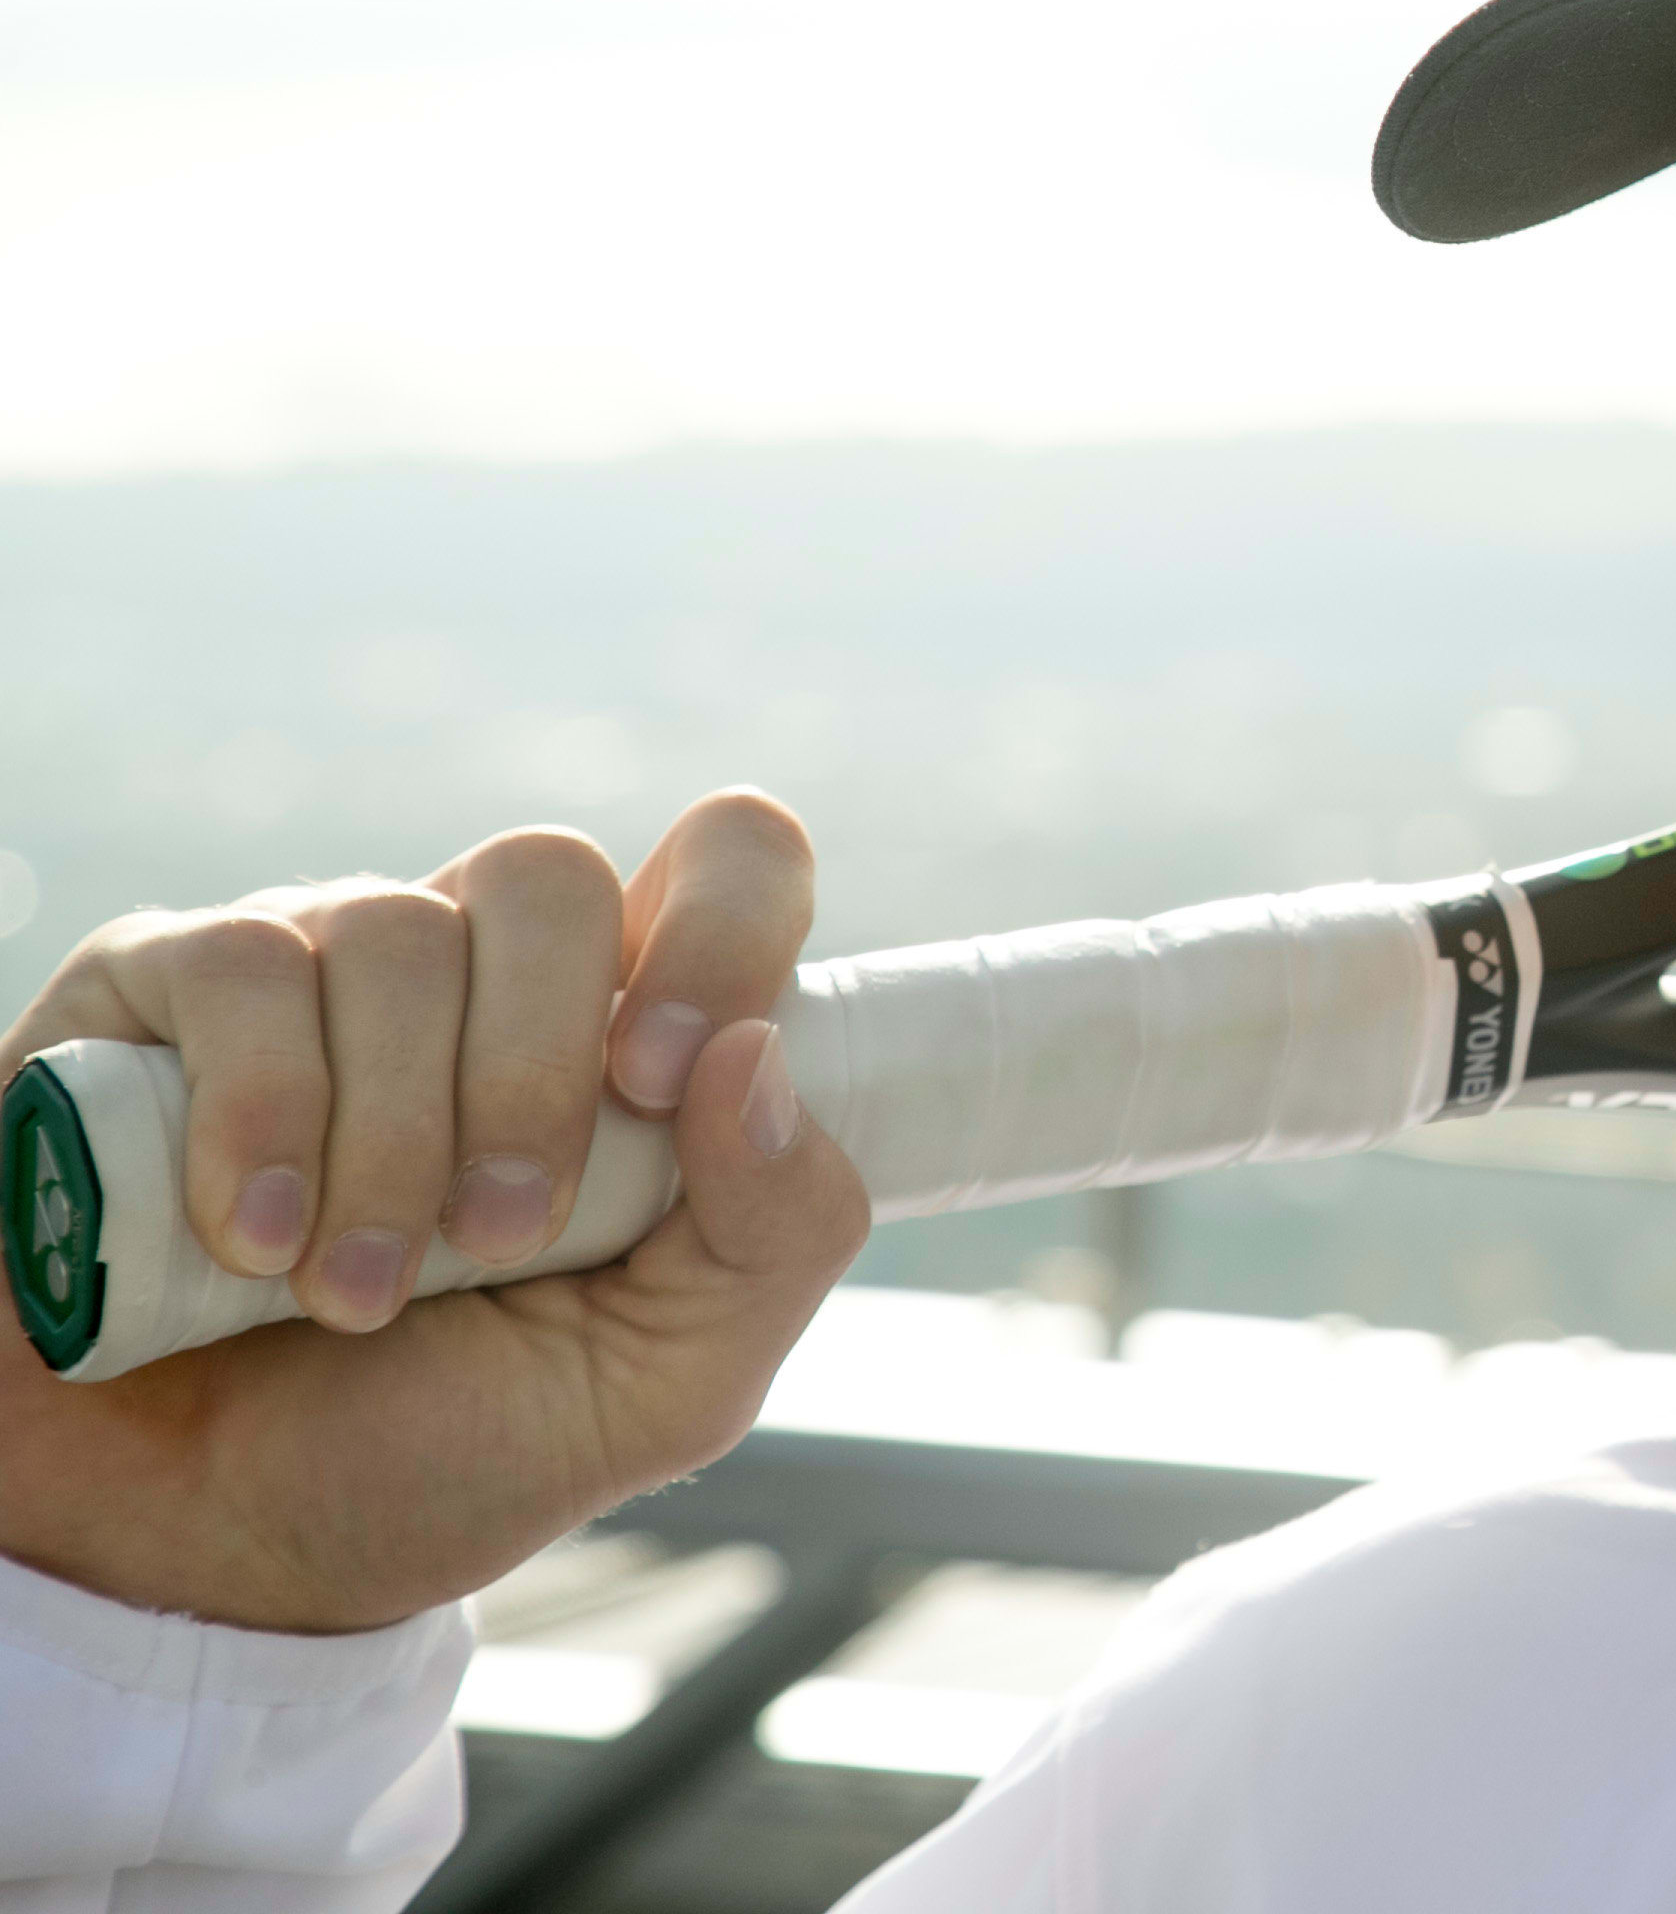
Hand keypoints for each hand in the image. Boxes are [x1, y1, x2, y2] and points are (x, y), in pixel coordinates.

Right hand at [0, 791, 869, 1634]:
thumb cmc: (443, 1451)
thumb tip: (757, 1051)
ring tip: (363, 1294)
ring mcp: (317, 962)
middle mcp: (474, 970)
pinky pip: (242, 968)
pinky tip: (250, 1240)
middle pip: (548, 875)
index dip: (724, 933)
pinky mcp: (156, 987)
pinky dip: (261, 1118)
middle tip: (500, 1238)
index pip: (730, 857)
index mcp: (621, 1030)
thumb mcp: (668, 1381)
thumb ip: (780, 1233)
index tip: (665, 1082)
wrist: (209, 1557)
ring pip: (397, 932)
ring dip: (392, 1143)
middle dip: (532, 1076)